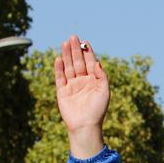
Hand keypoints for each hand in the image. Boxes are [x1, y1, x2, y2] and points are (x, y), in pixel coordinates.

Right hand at [55, 35, 108, 158]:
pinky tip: (59, 58)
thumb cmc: (98, 110)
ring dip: (67, 55)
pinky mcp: (62, 92)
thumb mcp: (104, 91)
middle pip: (78, 62)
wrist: (85, 125)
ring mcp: (72, 86)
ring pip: (68, 67)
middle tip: (73, 37)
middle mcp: (82, 81)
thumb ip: (101, 76)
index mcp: (94, 80)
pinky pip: (60, 77)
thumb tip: (98, 62)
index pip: (90, 62)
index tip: (85, 42)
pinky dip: (59, 68)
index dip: (87, 52)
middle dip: (75, 50)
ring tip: (65, 43)